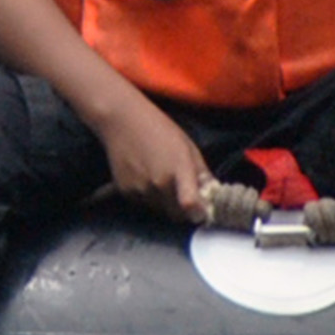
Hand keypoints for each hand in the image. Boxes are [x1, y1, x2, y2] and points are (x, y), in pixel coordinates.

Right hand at [90, 96, 216, 223]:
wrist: (122, 120)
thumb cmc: (159, 128)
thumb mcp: (188, 146)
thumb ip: (202, 173)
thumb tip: (212, 194)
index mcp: (178, 168)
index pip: (190, 204)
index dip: (199, 213)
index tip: (203, 211)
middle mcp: (158, 183)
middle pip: (177, 214)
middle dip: (184, 209)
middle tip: (183, 192)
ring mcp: (140, 189)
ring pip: (160, 210)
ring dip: (165, 203)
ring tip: (161, 179)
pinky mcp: (125, 192)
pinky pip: (144, 204)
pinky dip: (149, 197)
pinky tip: (146, 177)